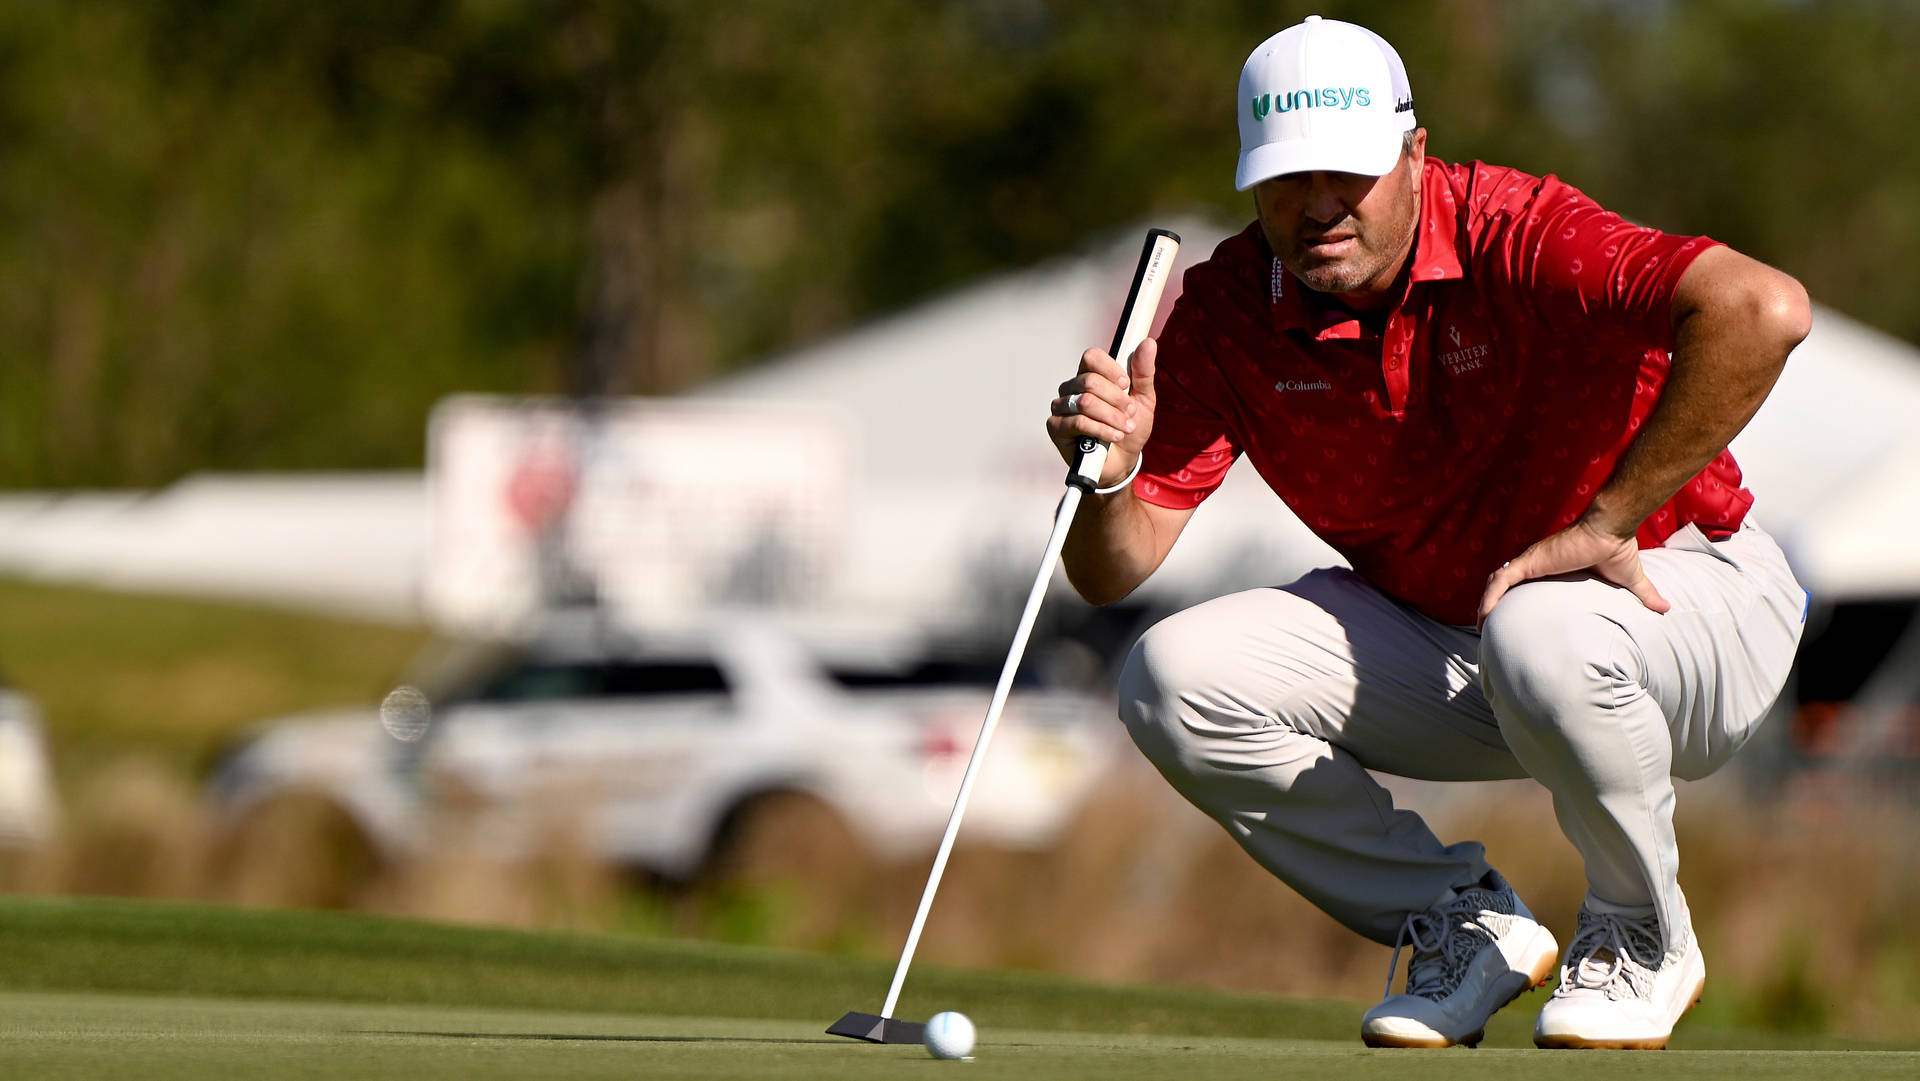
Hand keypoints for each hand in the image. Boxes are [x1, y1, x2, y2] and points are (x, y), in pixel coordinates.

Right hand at [1046, 337, 1157, 488]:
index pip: (1091, 357)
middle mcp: (1072, 388)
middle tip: (1129, 413)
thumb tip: (1148, 343)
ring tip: (1124, 428)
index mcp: (1090, 375)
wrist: (1123, 462)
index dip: (1110, 369)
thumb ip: (1143, 372)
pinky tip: (1113, 436)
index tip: (1126, 384)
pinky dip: (1101, 430)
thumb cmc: (1129, 429)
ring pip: (1085, 402)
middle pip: (1090, 381)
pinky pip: (1077, 422)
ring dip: (1111, 417)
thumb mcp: (1144, 400)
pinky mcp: (1056, 427)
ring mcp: (1061, 407)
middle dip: (1116, 399)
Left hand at [1477, 517, 1669, 629]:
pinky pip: (1501, 580)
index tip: (1507, 620)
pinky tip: (1482, 615)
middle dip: (1491, 605)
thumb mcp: (1628, 580)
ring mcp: (1530, 561)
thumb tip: (1667, 609)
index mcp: (1551, 569)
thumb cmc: (1617, 550)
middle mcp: (1536, 564)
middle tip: (1484, 628)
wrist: (1612, 528)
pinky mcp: (1530, 561)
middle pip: (1503, 585)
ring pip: (1496, 584)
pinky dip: (1489, 597)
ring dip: (1485, 603)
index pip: (1523, 585)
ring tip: (1479, 626)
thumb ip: (1644, 595)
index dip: (1511, 601)